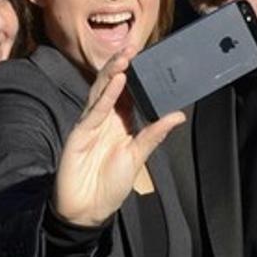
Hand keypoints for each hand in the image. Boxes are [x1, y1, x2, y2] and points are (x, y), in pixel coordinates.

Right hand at [53, 49, 185, 227]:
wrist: (87, 211)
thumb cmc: (110, 186)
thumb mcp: (138, 157)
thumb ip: (154, 134)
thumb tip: (178, 115)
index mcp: (119, 123)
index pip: (128, 93)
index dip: (136, 74)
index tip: (147, 56)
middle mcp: (104, 120)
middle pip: (113, 86)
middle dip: (122, 65)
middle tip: (134, 45)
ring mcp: (90, 125)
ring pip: (101, 92)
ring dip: (113, 73)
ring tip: (125, 56)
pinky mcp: (79, 134)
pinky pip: (93, 111)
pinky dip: (105, 96)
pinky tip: (115, 82)